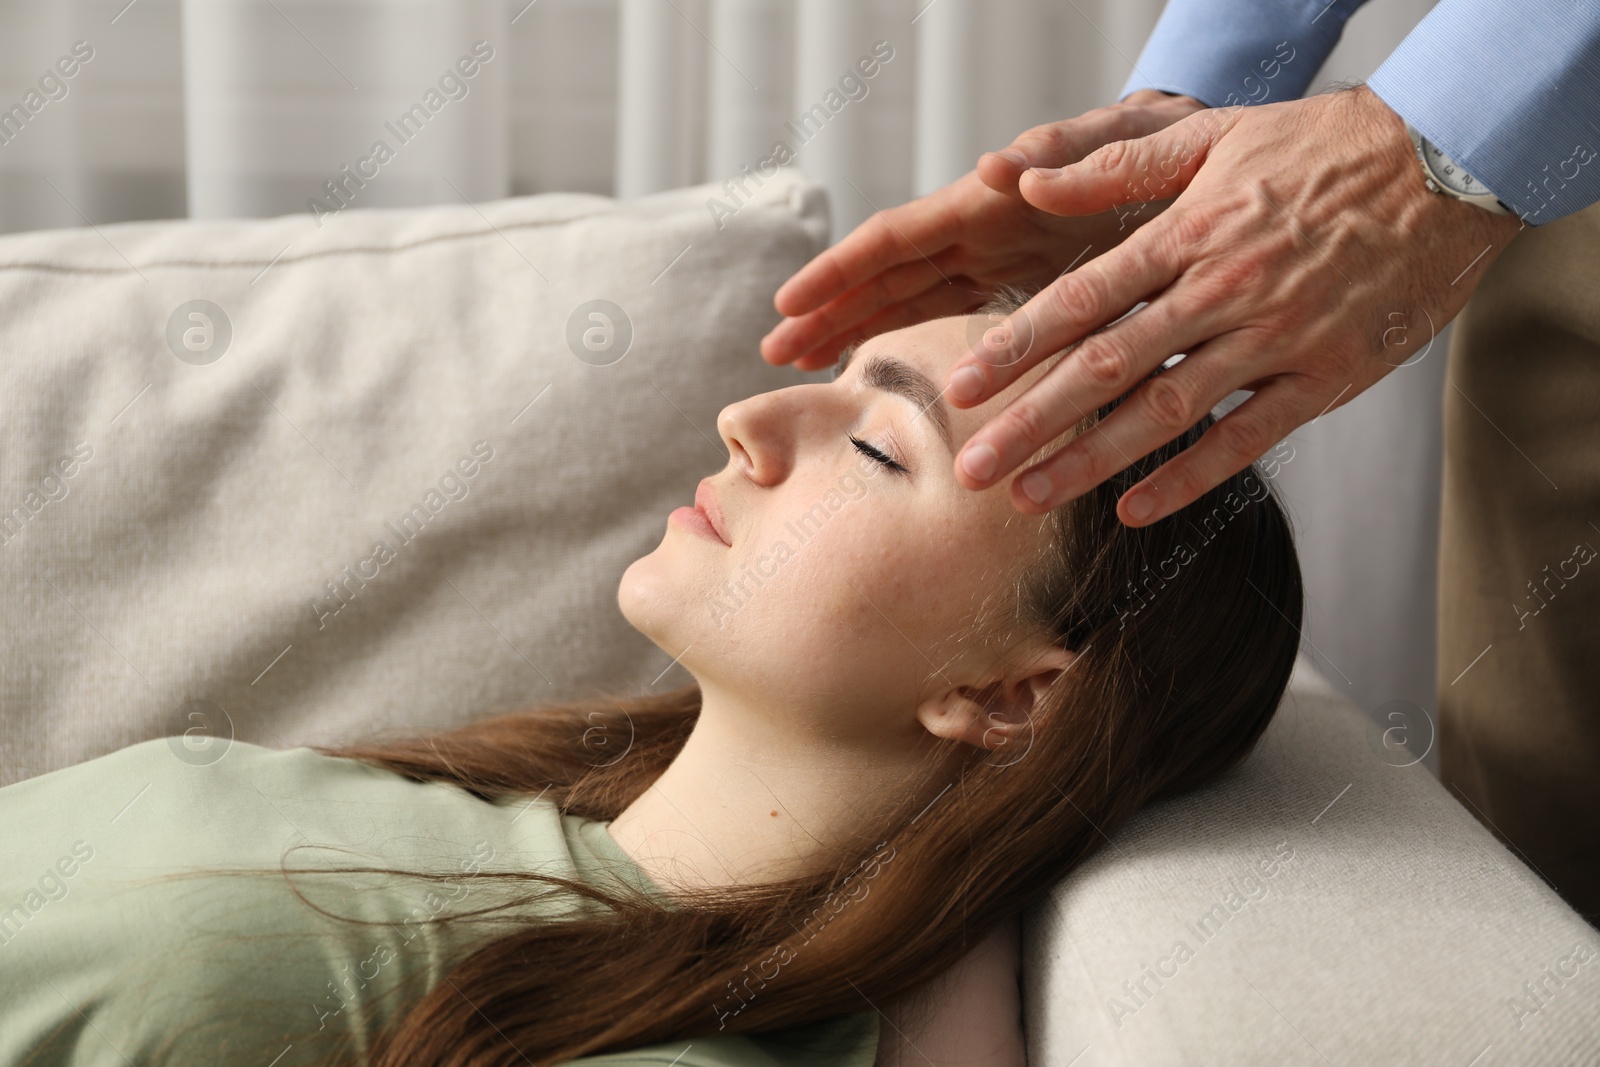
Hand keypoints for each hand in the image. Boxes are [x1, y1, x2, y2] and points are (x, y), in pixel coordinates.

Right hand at [760, 90, 1207, 371]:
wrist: (1213, 162)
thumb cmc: (1171, 141)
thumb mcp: (1129, 141)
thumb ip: (1071, 155)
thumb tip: (998, 167)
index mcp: (992, 201)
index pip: (896, 239)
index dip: (839, 272)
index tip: (789, 305)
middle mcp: (982, 229)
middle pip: (885, 275)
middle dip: (827, 311)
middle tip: (772, 355)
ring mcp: (996, 257)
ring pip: (907, 298)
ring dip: (853, 329)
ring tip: (803, 364)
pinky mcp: (1022, 283)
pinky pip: (947, 312)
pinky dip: (906, 336)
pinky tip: (873, 360)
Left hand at [943, 84, 1525, 524]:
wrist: (1448, 163)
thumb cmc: (1321, 148)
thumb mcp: (1211, 135)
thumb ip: (1114, 167)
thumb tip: (1025, 180)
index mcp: (1189, 232)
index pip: (1081, 299)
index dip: (1016, 347)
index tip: (962, 386)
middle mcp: (1223, 288)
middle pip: (1107, 366)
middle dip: (1032, 422)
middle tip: (973, 469)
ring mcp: (1276, 336)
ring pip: (1167, 409)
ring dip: (1093, 459)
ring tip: (1031, 495)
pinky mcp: (1327, 375)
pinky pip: (1249, 438)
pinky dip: (1190, 477)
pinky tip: (1135, 510)